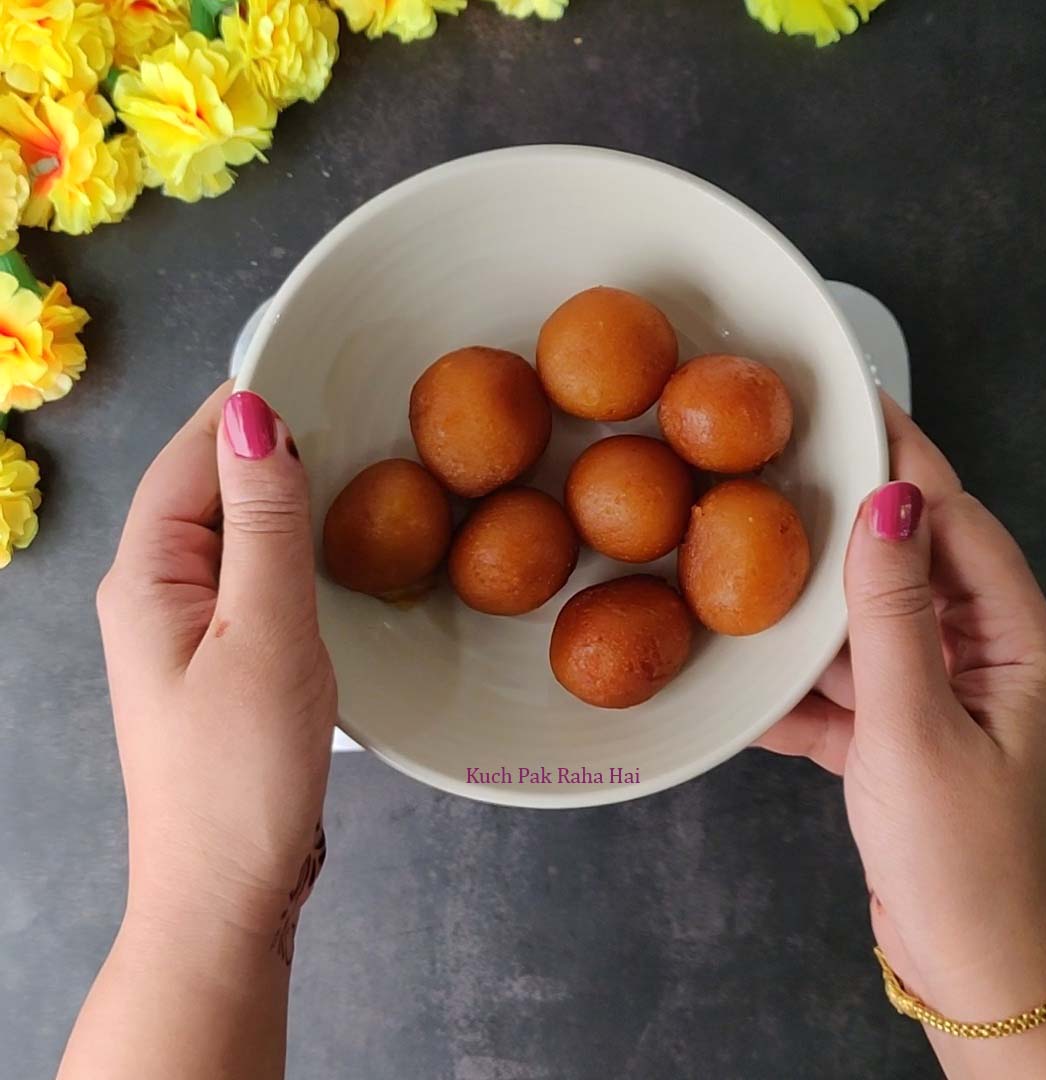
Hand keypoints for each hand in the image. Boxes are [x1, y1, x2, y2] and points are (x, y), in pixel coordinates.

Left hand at [97, 384, 335, 948]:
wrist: (225, 890)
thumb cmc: (241, 772)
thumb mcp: (264, 636)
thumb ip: (263, 525)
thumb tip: (252, 416)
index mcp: (146, 576)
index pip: (189, 454)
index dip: (243, 404)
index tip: (313, 363)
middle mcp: (154, 591)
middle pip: (206, 485)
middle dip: (268, 443)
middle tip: (353, 413)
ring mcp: (185, 626)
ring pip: (233, 529)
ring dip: (282, 494)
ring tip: (354, 465)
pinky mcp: (219, 655)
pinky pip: (250, 573)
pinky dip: (288, 545)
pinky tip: (331, 544)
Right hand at [757, 396, 1045, 1076]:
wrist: (976, 978)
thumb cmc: (967, 867)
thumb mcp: (916, 730)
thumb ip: (895, 614)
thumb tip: (890, 501)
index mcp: (1020, 646)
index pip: (957, 523)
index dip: (905, 460)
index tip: (852, 408)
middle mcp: (986, 661)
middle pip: (909, 566)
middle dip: (846, 525)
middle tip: (781, 472)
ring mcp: (941, 701)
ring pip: (867, 628)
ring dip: (809, 614)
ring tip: (745, 570)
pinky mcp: (900, 740)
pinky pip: (842, 691)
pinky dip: (797, 691)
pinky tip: (745, 684)